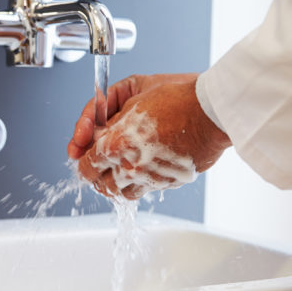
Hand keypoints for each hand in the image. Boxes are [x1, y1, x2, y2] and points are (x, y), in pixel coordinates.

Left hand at [68, 73, 230, 199]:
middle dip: (95, 174)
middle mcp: (130, 167)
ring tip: (117, 169)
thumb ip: (106, 117)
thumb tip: (93, 134)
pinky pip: (144, 191)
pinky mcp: (167, 183)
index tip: (83, 154)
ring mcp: (150, 179)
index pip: (85, 167)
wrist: (210, 111)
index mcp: (115, 145)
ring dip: (115, 183)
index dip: (81, 159)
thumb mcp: (130, 97)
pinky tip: (140, 169)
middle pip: (100, 185)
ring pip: (121, 194)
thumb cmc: (174, 98)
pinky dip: (137, 184)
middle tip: (97, 163)